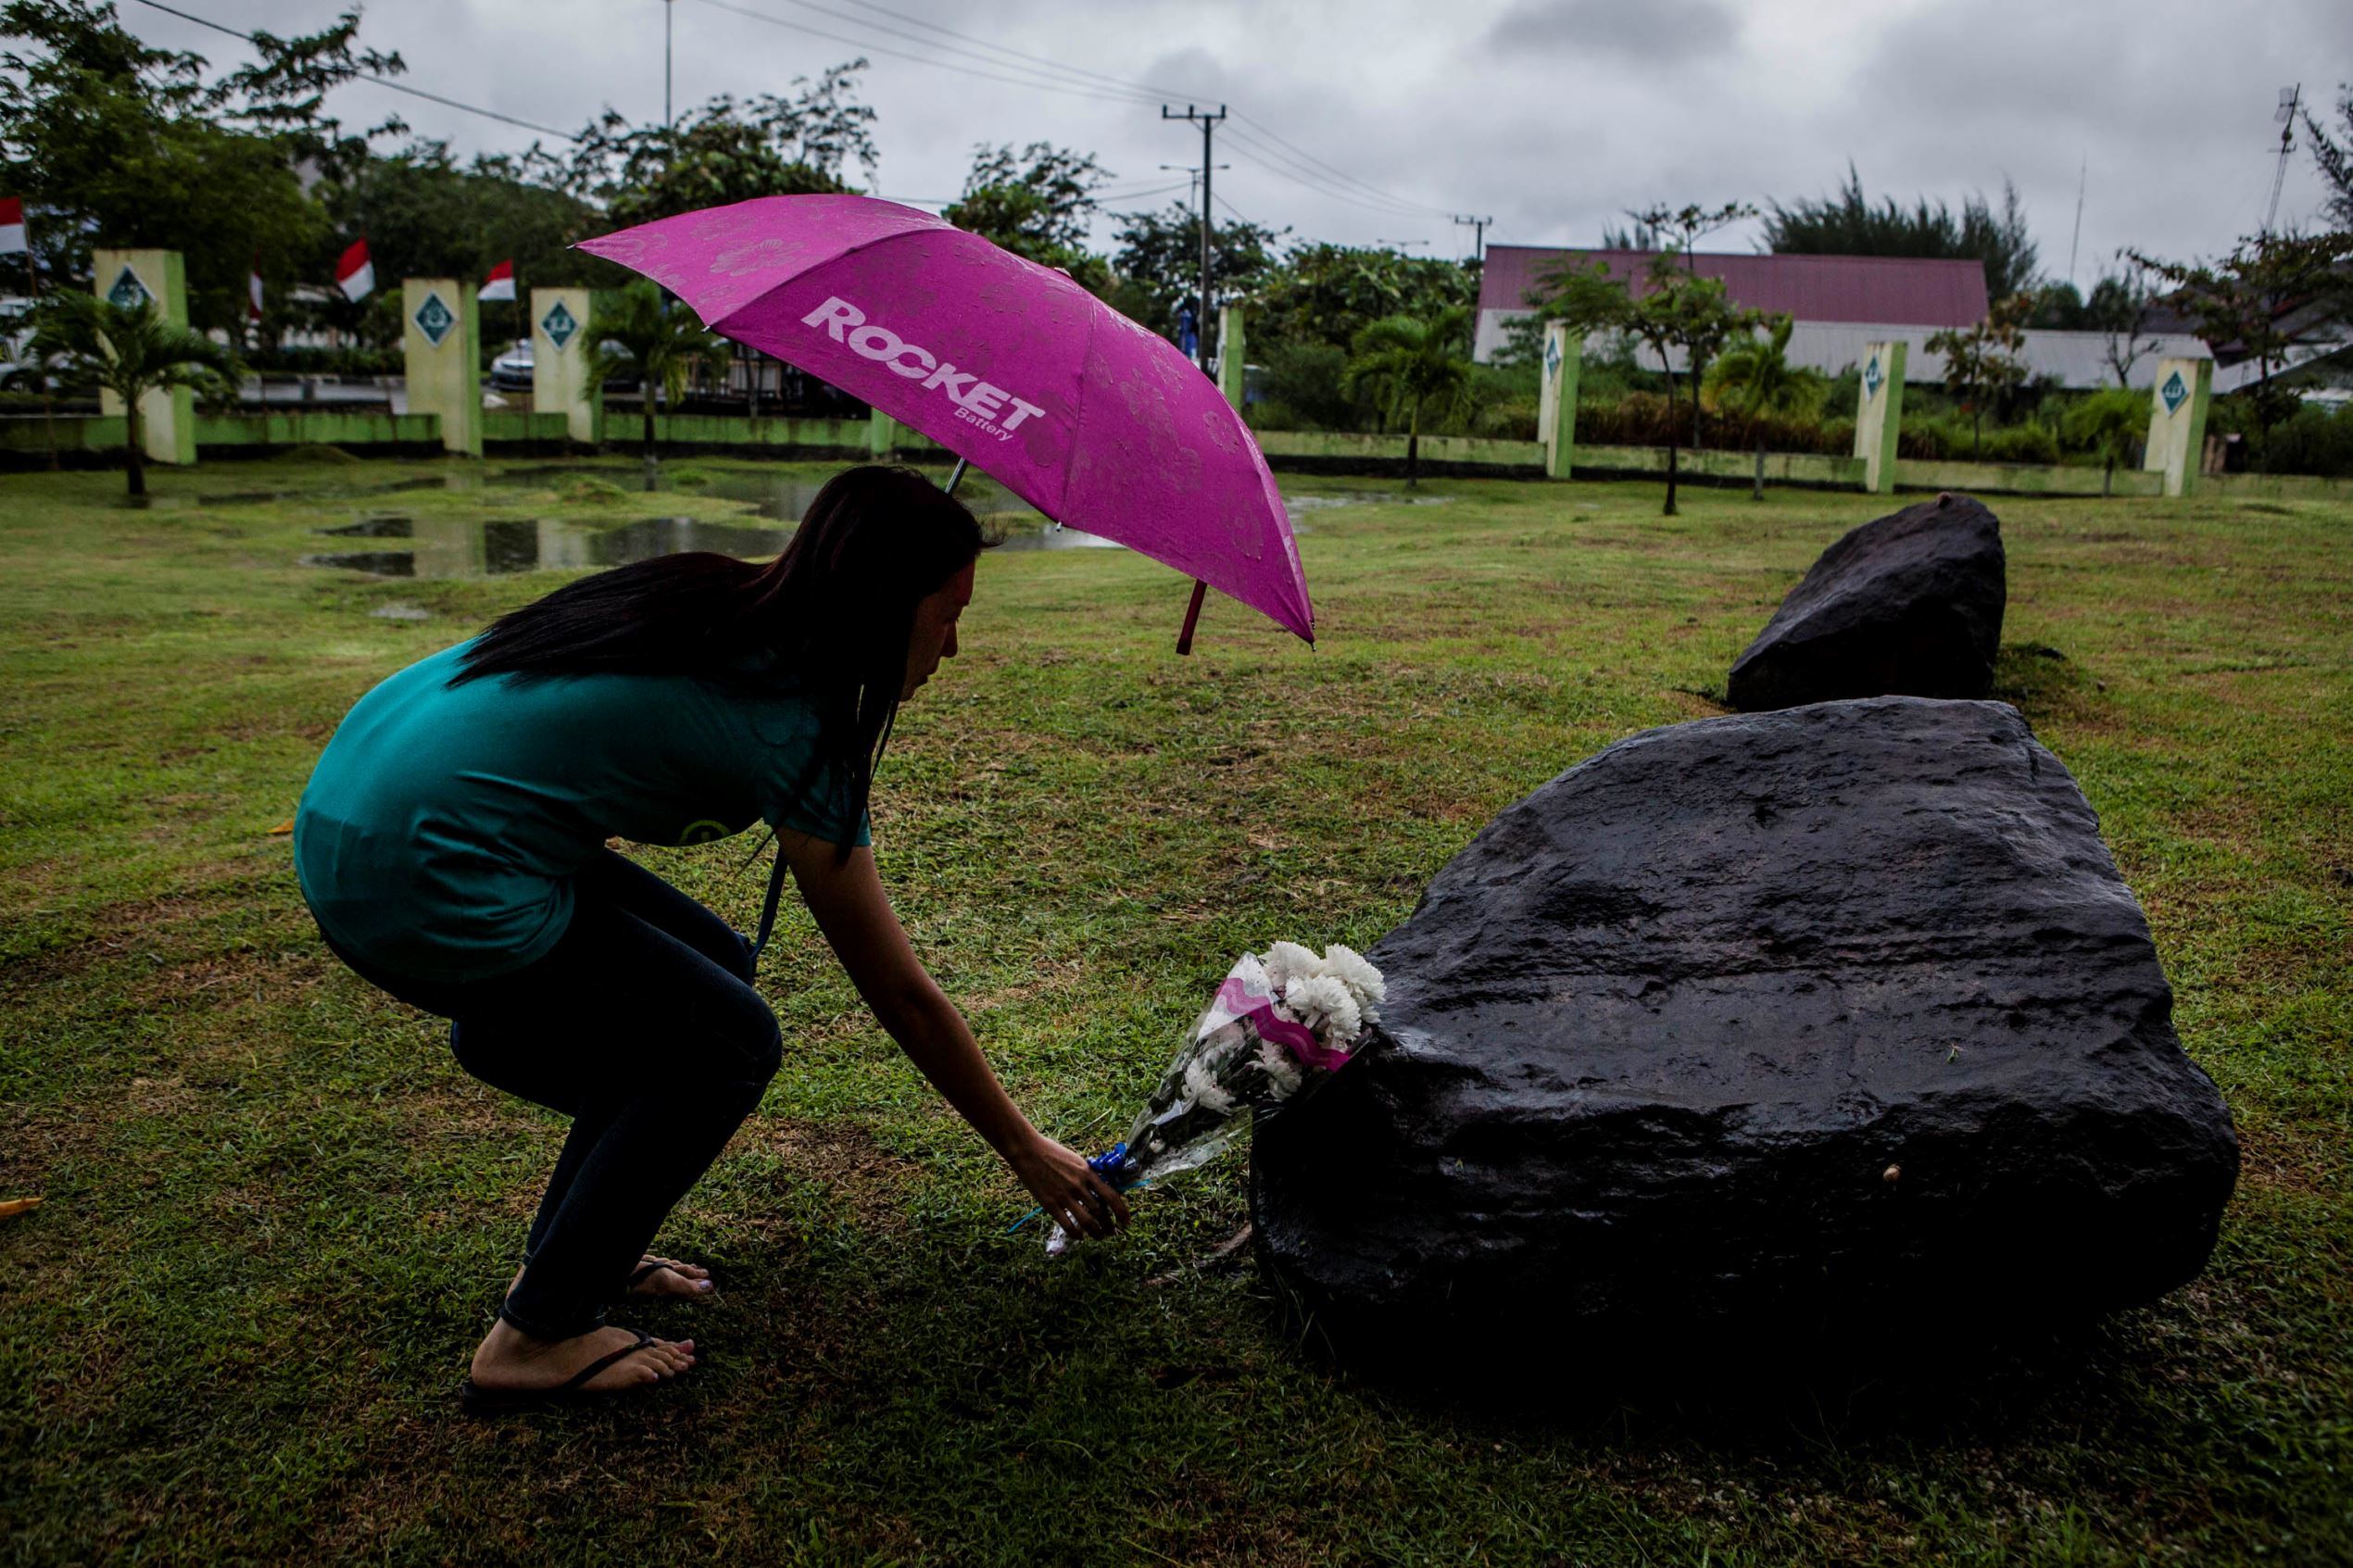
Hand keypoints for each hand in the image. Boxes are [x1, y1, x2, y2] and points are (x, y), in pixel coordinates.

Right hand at [1010, 1134, 1131, 1241]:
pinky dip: (1076, 1233)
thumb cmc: (1052, 1152)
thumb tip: (1101, 1190)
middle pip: (1100, 1211)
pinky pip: (1067, 1224)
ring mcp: (1064, 1195)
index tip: (1126, 1221)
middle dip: (1109, 1225)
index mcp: (1088, 1173)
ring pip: (1086, 1221)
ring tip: (1100, 1237)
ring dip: (1096, 1232)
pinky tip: (1080, 1237)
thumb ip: (1088, 1175)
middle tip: (1113, 1232)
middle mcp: (1079, 1185)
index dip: (1122, 1211)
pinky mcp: (1050, 1203)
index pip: (1111, 1196)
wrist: (1028, 1151)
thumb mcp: (1076, 1160)